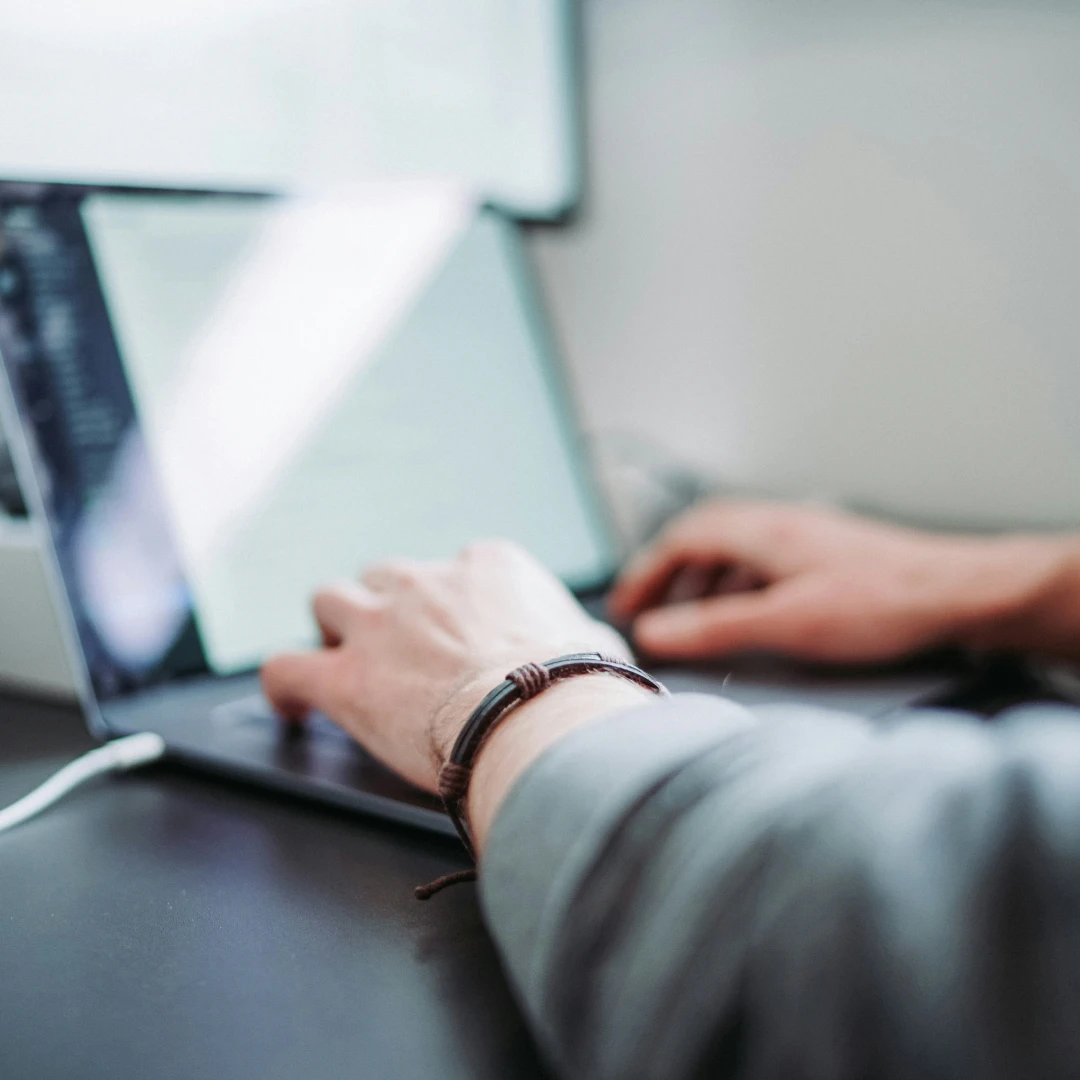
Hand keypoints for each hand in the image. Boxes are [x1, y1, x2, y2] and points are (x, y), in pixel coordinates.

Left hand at [261, 540, 628, 792]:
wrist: (539, 718)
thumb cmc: (577, 687)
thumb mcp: (597, 644)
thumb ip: (579, 635)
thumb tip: (596, 651)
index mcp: (489, 567)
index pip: (459, 570)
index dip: (453, 604)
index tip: (459, 634)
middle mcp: (427, 582)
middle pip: (385, 575)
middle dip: (387, 605)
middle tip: (397, 643)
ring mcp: (379, 625)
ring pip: (328, 600)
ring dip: (333, 625)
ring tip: (339, 654)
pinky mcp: (346, 678)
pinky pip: (287, 668)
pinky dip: (285, 685)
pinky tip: (294, 705)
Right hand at [608, 500, 1069, 663]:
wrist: (959, 593)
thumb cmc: (882, 603)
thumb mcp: (784, 624)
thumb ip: (714, 629)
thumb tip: (654, 634)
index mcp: (761, 531)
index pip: (682, 539)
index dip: (646, 573)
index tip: (625, 605)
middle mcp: (779, 523)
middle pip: (703, 535)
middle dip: (668, 572)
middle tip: (647, 606)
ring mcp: (804, 535)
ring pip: (733, 547)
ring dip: (702, 578)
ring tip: (690, 615)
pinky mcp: (826, 553)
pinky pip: (761, 559)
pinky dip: (736, 583)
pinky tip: (748, 611)